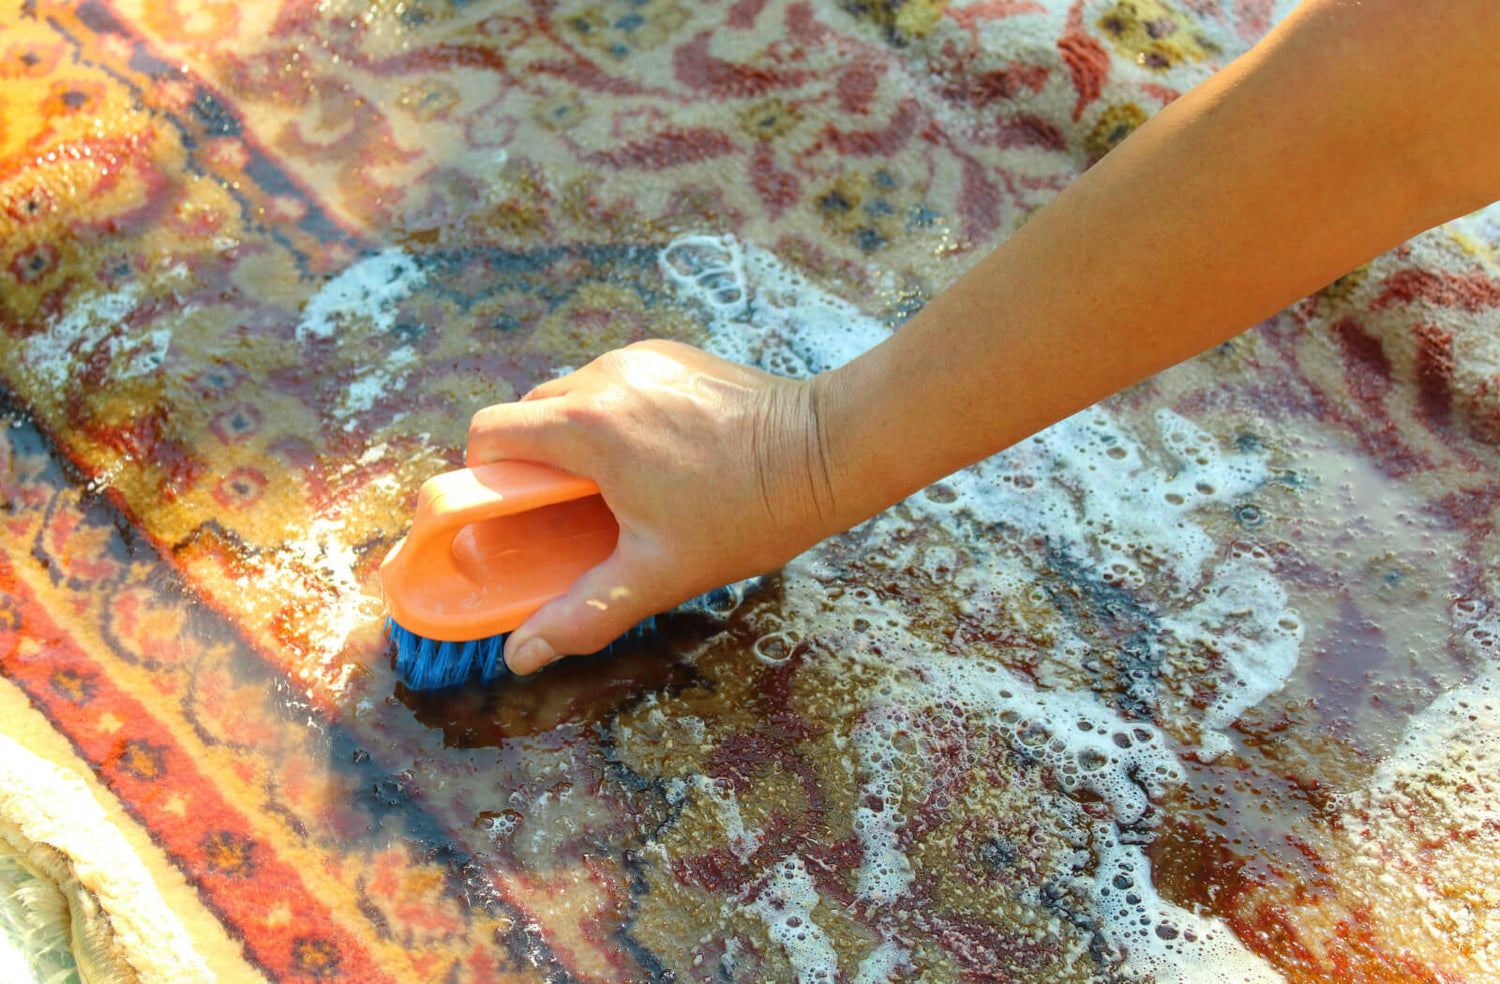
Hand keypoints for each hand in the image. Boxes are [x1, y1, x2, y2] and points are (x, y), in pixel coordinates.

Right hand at [467, 340, 839, 673]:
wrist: (824, 453)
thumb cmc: (745, 512)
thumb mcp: (658, 574)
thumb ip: (582, 614)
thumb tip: (521, 655)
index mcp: (588, 427)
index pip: (490, 433)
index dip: (486, 476)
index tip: (514, 513)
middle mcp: (604, 378)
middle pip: (529, 413)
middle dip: (535, 463)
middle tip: (572, 513)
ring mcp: (640, 358)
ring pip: (572, 395)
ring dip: (577, 439)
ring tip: (622, 488)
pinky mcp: (670, 352)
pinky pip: (615, 382)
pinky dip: (617, 416)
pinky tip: (659, 457)